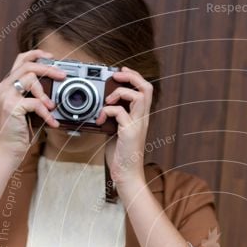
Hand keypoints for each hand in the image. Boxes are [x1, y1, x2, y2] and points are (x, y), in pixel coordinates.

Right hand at [0, 49, 66, 162]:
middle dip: (48, 69)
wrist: (10, 149)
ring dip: (46, 91)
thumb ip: (36, 95)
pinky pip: (34, 103)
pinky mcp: (11, 107)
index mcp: (8, 84)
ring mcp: (6, 96)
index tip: (51, 58)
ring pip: (30, 78)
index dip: (36, 54)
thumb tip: (57, 86)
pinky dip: (46, 113)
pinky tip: (53, 122)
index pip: (21, 59)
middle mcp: (4, 87)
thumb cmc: (22, 130)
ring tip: (53, 106)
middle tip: (63, 76)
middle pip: (27, 65)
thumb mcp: (30, 108)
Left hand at [96, 66, 152, 190]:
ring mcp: (138, 125)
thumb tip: (101, 106)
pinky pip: (120, 112)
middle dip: (131, 76)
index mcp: (140, 116)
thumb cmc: (121, 155)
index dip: (134, 76)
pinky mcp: (130, 132)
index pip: (145, 89)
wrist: (126, 174)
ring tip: (108, 101)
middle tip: (116, 76)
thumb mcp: (116, 130)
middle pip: (147, 87)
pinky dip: (106, 111)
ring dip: (120, 93)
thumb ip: (113, 117)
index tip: (121, 73)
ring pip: (139, 96)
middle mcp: (142, 118)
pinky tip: (99, 120)